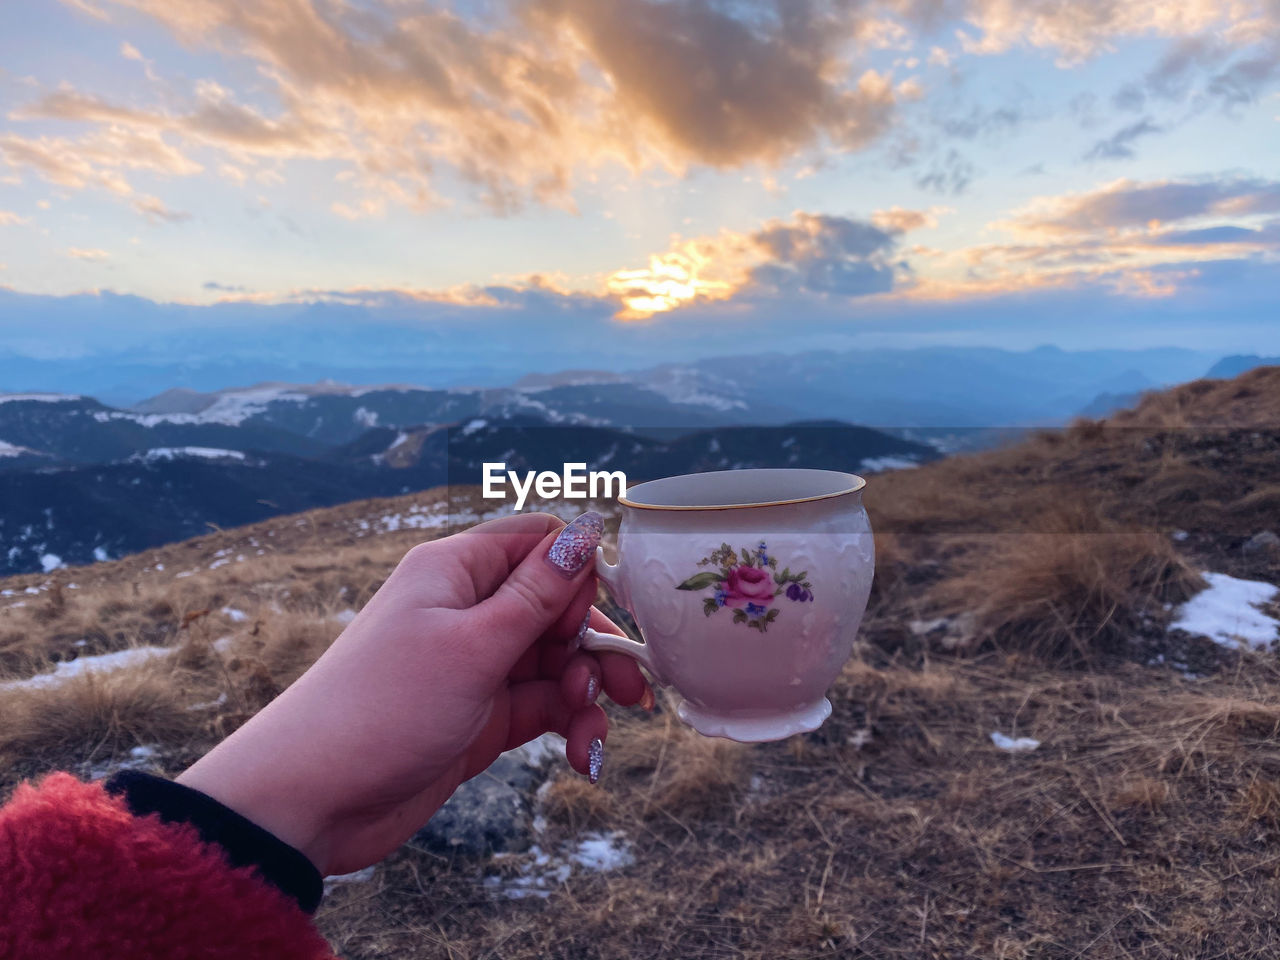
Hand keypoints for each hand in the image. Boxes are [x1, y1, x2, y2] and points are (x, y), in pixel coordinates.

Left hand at [177, 511, 650, 875]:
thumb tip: (588, 528)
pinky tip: (582, 755)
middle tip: (628, 692)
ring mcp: (475, 665)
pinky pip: (542, 706)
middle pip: (558, 608)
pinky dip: (567, 725)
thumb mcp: (474, 645)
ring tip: (589, 734)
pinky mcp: (481, 714)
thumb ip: (539, 592)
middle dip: (596, 647)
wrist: (313, 799)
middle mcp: (468, 610)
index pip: (539, 543)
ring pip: (556, 662)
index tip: (588, 623)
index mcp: (458, 571)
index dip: (578, 576)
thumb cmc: (383, 706)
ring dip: (585, 695)